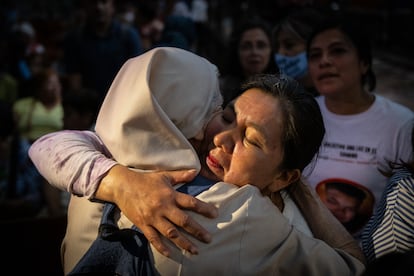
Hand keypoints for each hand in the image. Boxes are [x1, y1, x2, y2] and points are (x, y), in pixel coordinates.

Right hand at [95, 165, 217, 255]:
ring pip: (171, 233)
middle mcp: (163, 207)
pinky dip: (162, 247)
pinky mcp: (143, 225)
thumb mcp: (164, 175)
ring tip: (195, 251)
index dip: (204, 208)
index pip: (190, 202)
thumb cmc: (145, 180)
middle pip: (183, 221)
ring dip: (183, 243)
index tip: (215, 214)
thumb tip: (195, 172)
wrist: (122, 186)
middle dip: (197, 231)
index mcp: (170, 194)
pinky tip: (171, 254)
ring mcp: (153, 218)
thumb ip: (181, 175)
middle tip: (209, 239)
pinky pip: (153, 238)